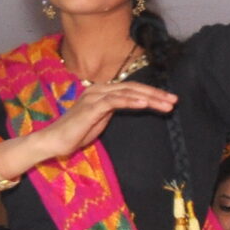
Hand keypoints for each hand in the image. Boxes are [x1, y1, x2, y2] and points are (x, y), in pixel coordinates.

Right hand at [15, 79, 178, 164]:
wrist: (55, 141)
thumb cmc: (77, 133)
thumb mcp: (101, 119)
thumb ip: (114, 109)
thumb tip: (131, 104)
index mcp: (102, 92)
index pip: (131, 89)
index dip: (152, 93)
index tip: (169, 100)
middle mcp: (98, 90)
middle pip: (132, 88)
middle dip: (156, 94)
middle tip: (174, 100)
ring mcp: (94, 96)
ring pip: (127, 92)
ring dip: (149, 98)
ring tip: (166, 104)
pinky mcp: (91, 107)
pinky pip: (115, 101)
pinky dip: (131, 101)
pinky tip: (145, 103)